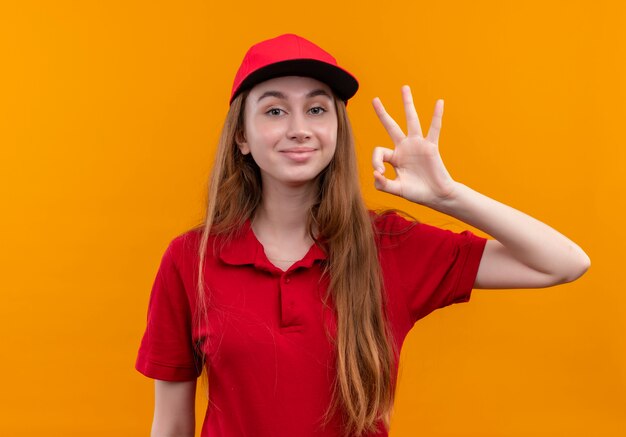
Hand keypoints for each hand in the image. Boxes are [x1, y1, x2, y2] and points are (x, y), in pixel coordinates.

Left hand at [372, 85, 457, 206]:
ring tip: (404, 88)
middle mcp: (404, 147)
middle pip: (391, 126)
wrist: (436, 196)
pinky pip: (434, 128)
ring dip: (407, 104)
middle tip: (374, 99)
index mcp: (394, 157)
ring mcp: (417, 145)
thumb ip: (384, 184)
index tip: (380, 173)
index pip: (379, 151)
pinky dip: (437, 116)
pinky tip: (439, 102)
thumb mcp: (397, 189)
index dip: (375, 161)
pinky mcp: (431, 146)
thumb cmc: (417, 192)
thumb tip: (375, 174)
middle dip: (383, 113)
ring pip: (411, 120)